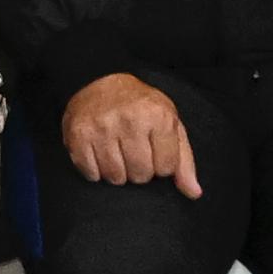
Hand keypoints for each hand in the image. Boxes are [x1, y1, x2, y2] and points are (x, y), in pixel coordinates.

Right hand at [61, 71, 198, 197]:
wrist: (101, 80)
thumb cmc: (141, 108)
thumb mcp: (169, 124)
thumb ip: (184, 161)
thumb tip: (194, 193)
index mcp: (158, 116)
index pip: (166, 169)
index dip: (160, 164)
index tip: (153, 149)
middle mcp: (130, 119)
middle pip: (140, 176)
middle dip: (139, 170)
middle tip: (133, 152)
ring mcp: (102, 127)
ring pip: (115, 178)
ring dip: (117, 173)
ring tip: (117, 153)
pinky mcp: (78, 134)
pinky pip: (91, 174)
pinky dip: (96, 171)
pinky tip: (99, 154)